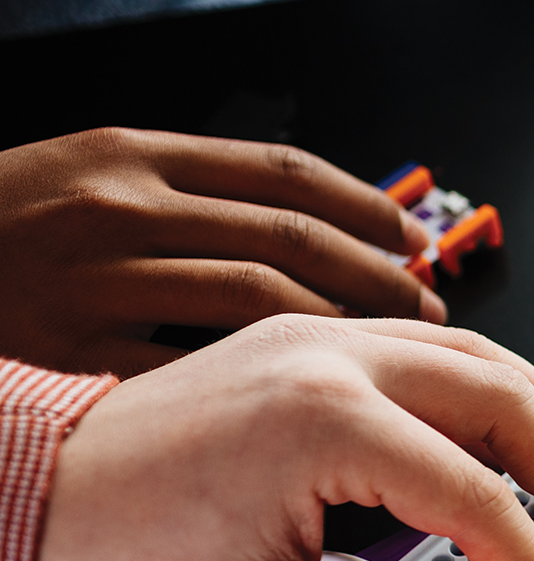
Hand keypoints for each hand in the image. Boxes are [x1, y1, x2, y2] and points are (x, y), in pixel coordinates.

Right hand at [0, 128, 447, 376]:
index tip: (415, 237)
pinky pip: (197, 370)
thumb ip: (175, 192)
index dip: (366, 207)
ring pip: (260, 301)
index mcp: (127, 154)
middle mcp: (119, 208)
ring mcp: (94, 283)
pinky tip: (309, 406)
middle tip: (433, 306)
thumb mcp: (74, 179)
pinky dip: (263, 385)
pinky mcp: (74, 358)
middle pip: (291, 239)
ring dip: (345, 328)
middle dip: (379, 275)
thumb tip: (295, 224)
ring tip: (393, 355)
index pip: (284, 173)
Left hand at [34, 315, 533, 560]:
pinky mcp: (306, 340)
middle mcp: (333, 357)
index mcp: (323, 421)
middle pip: (507, 400)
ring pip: (481, 356)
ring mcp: (320, 336)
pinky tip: (507, 440)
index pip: (476, 496)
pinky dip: (489, 394)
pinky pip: (433, 348)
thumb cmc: (113, 556)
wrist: (18, 498)